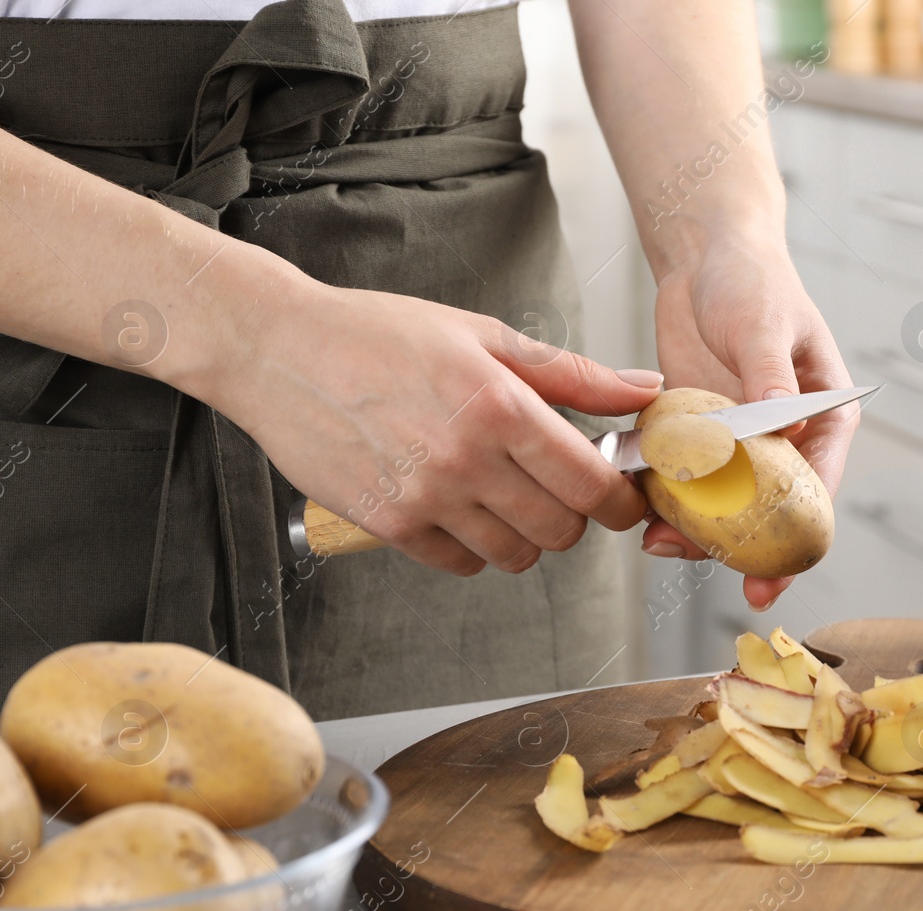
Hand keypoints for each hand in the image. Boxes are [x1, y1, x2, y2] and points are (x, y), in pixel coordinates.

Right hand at [196, 275, 663, 576]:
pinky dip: (475, 547)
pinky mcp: (389, 525)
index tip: (619, 493)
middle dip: (574, 515)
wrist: (278, 350)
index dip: (618, 498)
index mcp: (499, 406)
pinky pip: (461, 564)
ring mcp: (425, 499)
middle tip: (558, 487)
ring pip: (516, 555)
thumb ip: (572, 375)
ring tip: (505, 493)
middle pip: (561, 530)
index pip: (591, 484)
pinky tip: (462, 508)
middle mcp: (466, 459)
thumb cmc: (378, 334)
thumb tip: (644, 391)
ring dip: (525, 533)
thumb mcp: (484, 335)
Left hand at [642, 231, 856, 608]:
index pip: (817, 491)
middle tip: (698, 560)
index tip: (770, 575)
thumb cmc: (753, 278)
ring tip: (659, 540)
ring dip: (694, 527)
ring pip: (723, 504)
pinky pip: (686, 479)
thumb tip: (782, 429)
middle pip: (768, 512)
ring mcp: (740, 443)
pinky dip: (666, 497)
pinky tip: (643, 509)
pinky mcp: (699, 436)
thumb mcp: (764, 325)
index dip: (795, 539)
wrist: (705, 255)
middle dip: (736, 545)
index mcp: (824, 421)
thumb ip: (770, 378)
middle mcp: (786, 441)